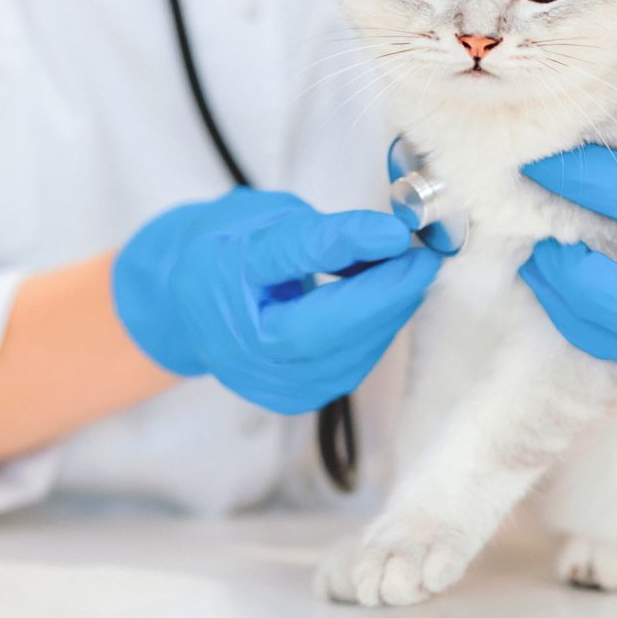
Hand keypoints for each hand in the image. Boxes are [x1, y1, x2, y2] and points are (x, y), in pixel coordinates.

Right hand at [113, 188, 440, 412]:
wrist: (192, 305)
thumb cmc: (230, 252)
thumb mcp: (264, 219)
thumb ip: (321, 232)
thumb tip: (390, 238)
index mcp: (213, 279)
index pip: (284, 260)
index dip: (342, 244)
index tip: (395, 231)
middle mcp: (233, 341)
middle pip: (317, 330)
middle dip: (383, 296)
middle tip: (424, 260)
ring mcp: (262, 380)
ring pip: (342, 357)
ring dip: (388, 314)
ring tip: (410, 273)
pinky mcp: (292, 398)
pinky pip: (348, 367)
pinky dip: (377, 333)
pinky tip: (391, 302)